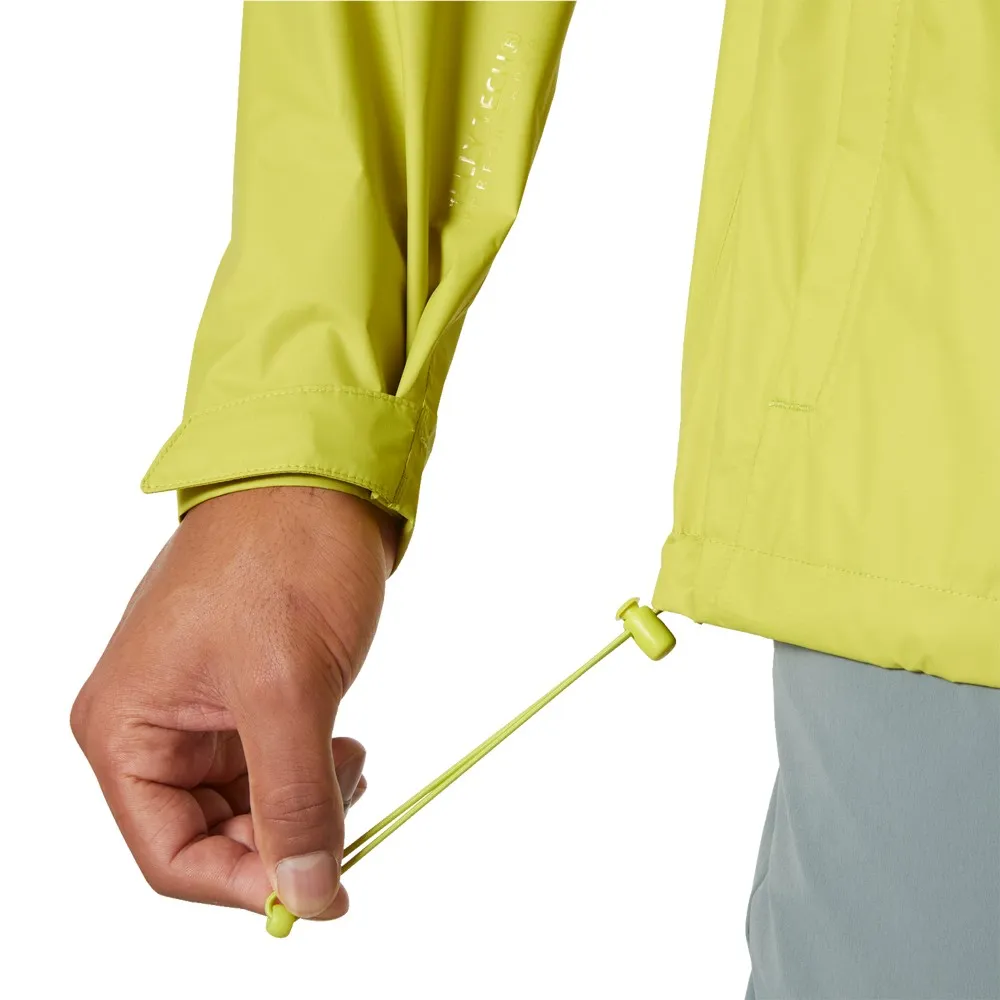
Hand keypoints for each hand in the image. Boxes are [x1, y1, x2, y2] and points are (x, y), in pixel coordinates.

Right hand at [71, 486, 398, 919]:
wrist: (319, 479)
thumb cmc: (283, 558)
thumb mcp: (288, 688)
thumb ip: (294, 800)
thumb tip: (306, 896)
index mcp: (126, 726)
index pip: (169, 854)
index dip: (243, 885)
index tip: (320, 891)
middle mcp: (150, 724)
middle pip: (209, 835)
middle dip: (283, 841)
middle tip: (349, 827)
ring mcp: (199, 709)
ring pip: (248, 804)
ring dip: (306, 805)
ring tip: (351, 763)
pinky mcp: (244, 692)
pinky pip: (272, 763)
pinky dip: (313, 771)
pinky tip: (345, 745)